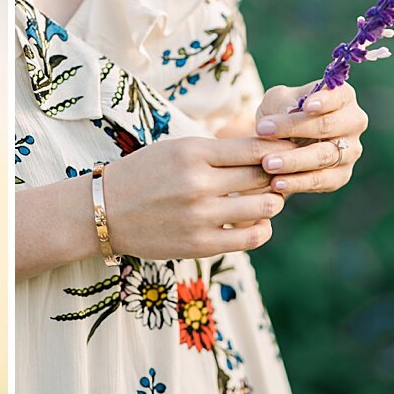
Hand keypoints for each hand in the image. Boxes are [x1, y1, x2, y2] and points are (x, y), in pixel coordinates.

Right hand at [101, 135, 298, 259]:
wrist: (105, 212)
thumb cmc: (144, 174)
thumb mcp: (177, 149)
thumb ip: (218, 151)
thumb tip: (267, 151)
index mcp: (192, 152)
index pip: (254, 149)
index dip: (279, 150)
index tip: (288, 151)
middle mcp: (198, 182)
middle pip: (263, 176)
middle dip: (278, 175)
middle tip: (281, 175)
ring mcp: (200, 216)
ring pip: (264, 206)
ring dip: (273, 202)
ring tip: (268, 198)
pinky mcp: (200, 244)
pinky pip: (250, 238)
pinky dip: (262, 229)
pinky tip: (258, 222)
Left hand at [252, 80, 368, 194]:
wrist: (279, 140)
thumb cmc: (281, 112)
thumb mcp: (277, 100)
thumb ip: (283, 102)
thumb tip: (289, 112)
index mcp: (342, 97)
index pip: (338, 96)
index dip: (325, 100)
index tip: (307, 105)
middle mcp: (353, 122)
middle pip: (328, 125)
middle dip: (295, 129)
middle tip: (263, 132)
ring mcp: (351, 151)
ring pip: (325, 156)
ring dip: (294, 160)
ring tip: (268, 163)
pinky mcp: (341, 175)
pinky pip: (321, 180)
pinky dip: (298, 182)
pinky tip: (277, 182)